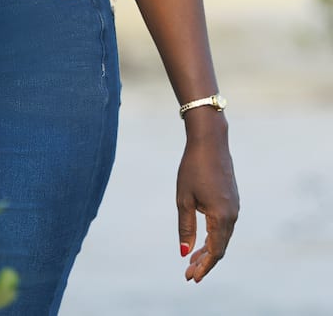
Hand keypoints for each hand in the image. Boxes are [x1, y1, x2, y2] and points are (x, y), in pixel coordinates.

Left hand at [177, 116, 238, 281]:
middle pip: (220, 247)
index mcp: (221, 216)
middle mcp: (232, 215)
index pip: (214, 251)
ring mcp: (235, 207)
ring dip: (209, 250)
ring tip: (193, 259)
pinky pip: (225, 225)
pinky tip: (203, 239)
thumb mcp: (184, 198)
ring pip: (223, 237)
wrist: (210, 141)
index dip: (203, 266)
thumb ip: (186, 227)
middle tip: (189, 273)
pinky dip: (214, 236)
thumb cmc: (193, 167)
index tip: (190, 278)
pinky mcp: (233, 200)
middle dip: (205, 262)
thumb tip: (185, 253)